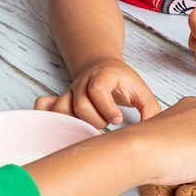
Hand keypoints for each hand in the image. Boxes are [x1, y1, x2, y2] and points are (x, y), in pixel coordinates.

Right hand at [35, 57, 160, 127]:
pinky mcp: (62, 100)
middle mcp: (83, 82)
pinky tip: (58, 127)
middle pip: (80, 104)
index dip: (106, 108)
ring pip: (62, 108)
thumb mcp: (141, 90)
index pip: (97, 89)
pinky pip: (45, 106)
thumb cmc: (122, 81)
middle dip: (95, 120)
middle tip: (108, 123)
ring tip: (90, 127)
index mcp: (103, 76)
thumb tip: (151, 129)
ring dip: (75, 123)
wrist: (102, 66)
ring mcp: (70, 91)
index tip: (118, 120)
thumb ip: (150, 108)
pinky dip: (47, 117)